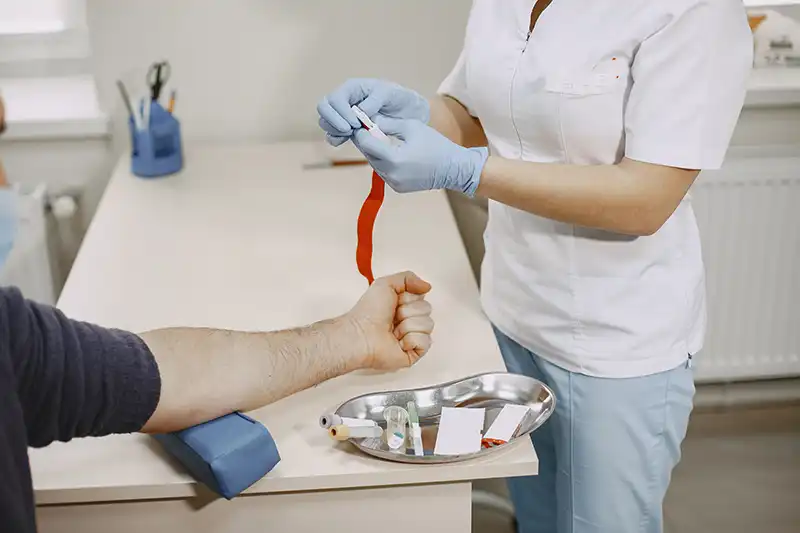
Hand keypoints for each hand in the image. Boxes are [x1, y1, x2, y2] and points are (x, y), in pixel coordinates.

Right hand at [317, 79, 429, 146]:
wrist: (409, 114)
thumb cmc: (400, 99)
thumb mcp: (392, 94)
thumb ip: (376, 99)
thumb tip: (360, 110)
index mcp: (352, 88)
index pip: (335, 98)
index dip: (341, 112)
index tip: (356, 123)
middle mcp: (344, 100)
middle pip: (323, 108)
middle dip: (334, 121)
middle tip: (351, 130)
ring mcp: (343, 115)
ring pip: (325, 121)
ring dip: (334, 130)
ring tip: (352, 134)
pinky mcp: (346, 129)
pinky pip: (332, 134)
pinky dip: (335, 139)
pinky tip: (346, 140)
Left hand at [347, 271, 433, 370]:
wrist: (361, 335)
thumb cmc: (368, 313)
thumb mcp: (385, 284)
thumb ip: (408, 278)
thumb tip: (427, 286)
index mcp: (403, 306)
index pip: (422, 297)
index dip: (409, 298)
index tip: (395, 302)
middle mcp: (408, 321)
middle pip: (427, 310)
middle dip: (408, 311)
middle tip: (393, 317)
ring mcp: (412, 337)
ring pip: (428, 325)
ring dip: (408, 326)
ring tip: (393, 331)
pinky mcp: (414, 353)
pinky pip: (426, 342)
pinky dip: (411, 340)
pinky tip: (398, 342)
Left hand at [352, 116, 488, 196]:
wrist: (453, 168)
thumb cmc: (435, 145)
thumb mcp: (411, 127)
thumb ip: (388, 124)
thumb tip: (371, 120)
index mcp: (393, 158)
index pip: (366, 143)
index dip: (360, 132)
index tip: (360, 122)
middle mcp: (390, 174)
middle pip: (368, 154)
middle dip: (367, 141)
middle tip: (368, 128)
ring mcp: (393, 183)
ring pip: (374, 164)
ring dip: (375, 151)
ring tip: (380, 139)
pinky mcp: (397, 187)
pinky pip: (384, 172)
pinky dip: (384, 162)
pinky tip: (392, 152)